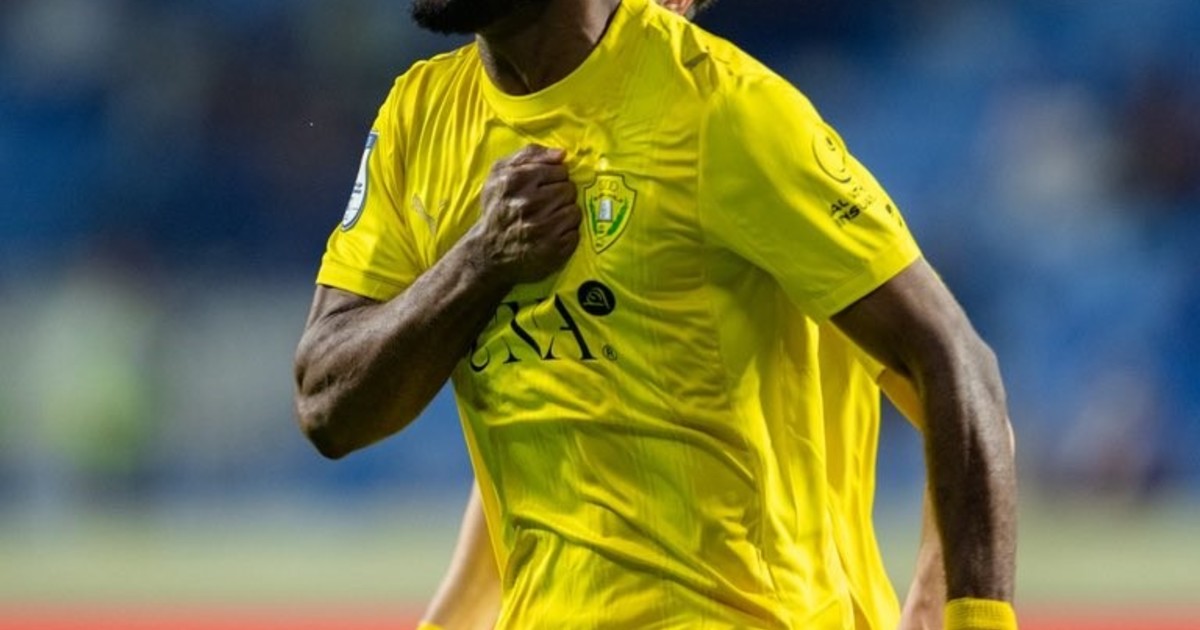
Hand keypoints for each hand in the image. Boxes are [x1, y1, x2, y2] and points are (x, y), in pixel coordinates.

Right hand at [469, 144, 580, 284]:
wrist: (488, 250)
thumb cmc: (496, 207)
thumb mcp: (500, 172)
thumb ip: (529, 155)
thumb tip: (561, 154)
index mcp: (516, 180)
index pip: (559, 170)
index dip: (555, 177)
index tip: (546, 185)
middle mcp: (528, 204)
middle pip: (569, 190)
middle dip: (561, 194)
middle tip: (547, 203)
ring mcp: (541, 229)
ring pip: (574, 211)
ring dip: (565, 214)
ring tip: (550, 218)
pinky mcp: (551, 250)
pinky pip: (575, 233)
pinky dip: (567, 233)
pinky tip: (552, 233)